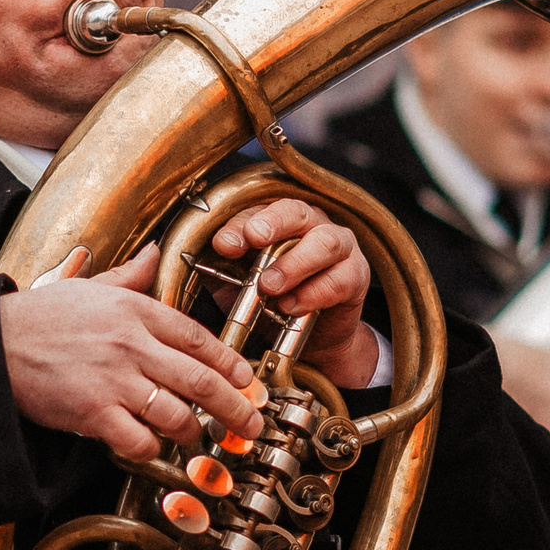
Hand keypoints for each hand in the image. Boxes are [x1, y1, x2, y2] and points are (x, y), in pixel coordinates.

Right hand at [0, 243, 260, 459]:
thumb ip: (129, 274)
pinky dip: (151, 448)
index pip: (199, 337)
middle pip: (201, 380)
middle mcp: (131, 344)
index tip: (246, 379)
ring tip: (196, 436)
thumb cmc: (38, 318)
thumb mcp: (89, 285)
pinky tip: (150, 445)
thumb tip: (153, 253)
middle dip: (235, 406)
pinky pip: (139, 438)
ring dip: (192, 431)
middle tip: (250, 422)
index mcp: (134, 310)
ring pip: (176, 413)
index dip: (230, 362)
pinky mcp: (92, 412)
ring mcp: (113, 380)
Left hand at [208, 199, 378, 390]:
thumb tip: (193, 261)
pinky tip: (292, 307)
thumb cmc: (274, 302)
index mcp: (280, 219)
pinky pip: (339, 279)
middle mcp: (312, 224)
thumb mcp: (240, 286)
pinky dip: (313, 293)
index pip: (259, 210)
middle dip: (272, 223)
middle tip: (254, 239)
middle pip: (296, 210)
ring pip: (324, 242)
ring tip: (270, 285)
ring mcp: (340, 247)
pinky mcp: (356, 275)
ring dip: (294, 263)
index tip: (223, 244)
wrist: (313, 339)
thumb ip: (222, 272)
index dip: (240, 224)